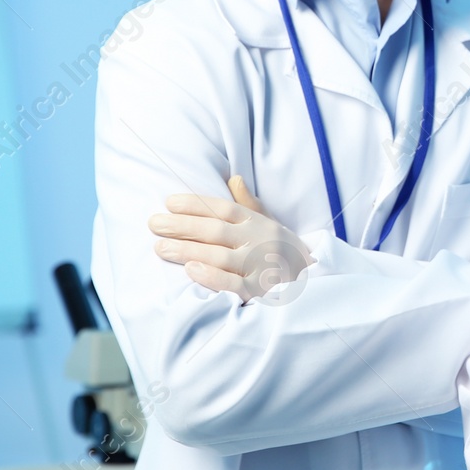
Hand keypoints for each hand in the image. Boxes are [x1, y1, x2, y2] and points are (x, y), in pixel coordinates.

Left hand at [149, 175, 313, 302]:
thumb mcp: (270, 223)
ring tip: (160, 248)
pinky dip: (213, 277)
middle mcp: (259, 240)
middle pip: (216, 230)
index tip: (169, 202)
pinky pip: (233, 284)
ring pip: (220, 255)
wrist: (314, 283)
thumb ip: (248, 203)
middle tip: (154, 224)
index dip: (196, 204)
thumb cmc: (283, 251)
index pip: (223, 209)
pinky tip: (190, 270)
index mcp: (258, 222)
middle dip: (182, 226)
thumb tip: (233, 178)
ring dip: (188, 250)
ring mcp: (260, 266)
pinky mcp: (260, 291)